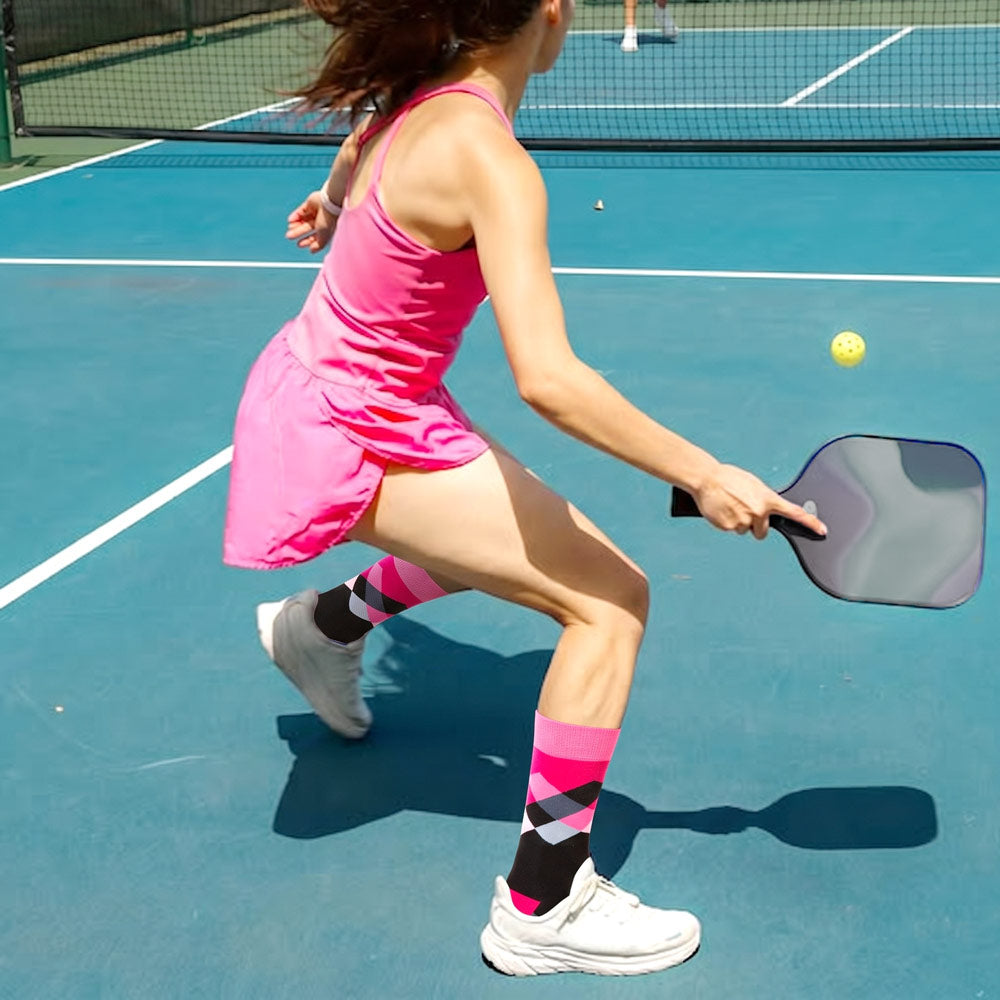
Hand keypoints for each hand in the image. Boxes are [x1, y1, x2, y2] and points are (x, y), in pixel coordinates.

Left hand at [285, 190, 338, 252]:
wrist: (330, 204)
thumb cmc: (328, 221)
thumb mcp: (323, 237)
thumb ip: (318, 245)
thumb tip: (312, 251)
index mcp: (326, 229)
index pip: (315, 236)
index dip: (307, 241)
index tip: (299, 244)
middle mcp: (321, 221)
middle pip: (307, 228)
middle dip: (298, 233)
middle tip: (289, 236)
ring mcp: (316, 211)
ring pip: (303, 219)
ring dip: (295, 224)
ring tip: (290, 227)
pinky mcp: (310, 203)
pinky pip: (301, 210)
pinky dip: (295, 215)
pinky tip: (290, 220)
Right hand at [694, 463, 826, 539]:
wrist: (707, 479)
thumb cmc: (728, 478)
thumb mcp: (753, 485)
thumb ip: (763, 498)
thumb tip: (766, 508)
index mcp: (767, 499)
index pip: (795, 513)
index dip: (811, 523)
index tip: (822, 530)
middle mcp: (758, 512)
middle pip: (762, 531)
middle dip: (755, 524)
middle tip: (743, 510)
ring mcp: (744, 521)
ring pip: (744, 530)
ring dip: (738, 521)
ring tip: (729, 505)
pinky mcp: (729, 527)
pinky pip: (730, 529)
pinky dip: (726, 522)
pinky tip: (722, 509)